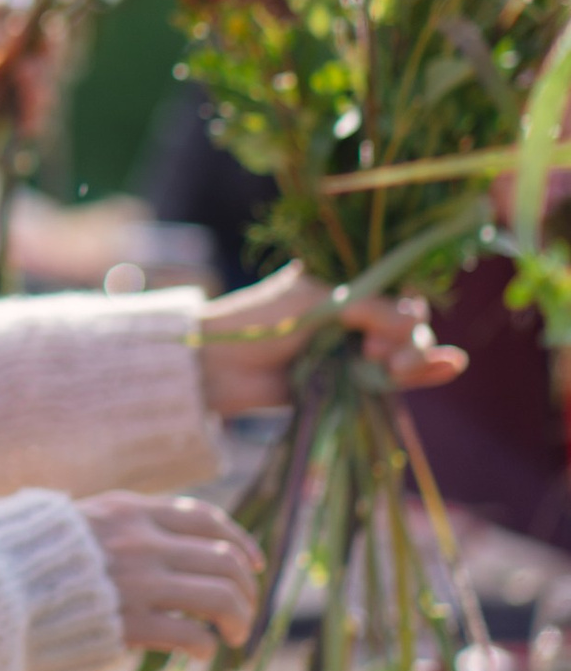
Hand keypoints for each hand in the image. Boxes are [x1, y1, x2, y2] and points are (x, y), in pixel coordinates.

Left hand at [0, 0, 58, 136]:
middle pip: (38, 53)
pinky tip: (28, 124)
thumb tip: (28, 37)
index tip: (46, 49)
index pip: (31, 17)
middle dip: (44, 68)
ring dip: (39, 95)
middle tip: (32, 81)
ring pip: (31, 84)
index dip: (45, 34)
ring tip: (33, 104)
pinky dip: (24, 117)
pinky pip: (13, 109)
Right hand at [76, 491, 262, 658]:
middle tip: (246, 608)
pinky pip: (192, 635)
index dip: (240, 542)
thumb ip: (125, 525)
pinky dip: (206, 647)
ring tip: (236, 634)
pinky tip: (199, 651)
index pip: (204, 518)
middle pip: (224, 560)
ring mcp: (138, 583)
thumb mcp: (81, 519)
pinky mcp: (129, 625)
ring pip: (221, 597)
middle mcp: (141, 543)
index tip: (254, 564)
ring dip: (240, 620)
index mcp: (129, 511)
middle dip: (247, 589)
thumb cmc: (37, 558)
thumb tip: (173, 540)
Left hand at [192, 264, 466, 418]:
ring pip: (405, 352)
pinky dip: (421, 375)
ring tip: (393, 368)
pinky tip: (449, 366)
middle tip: (376, 355)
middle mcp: (355, 317)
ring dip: (413, 360)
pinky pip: (392, 380)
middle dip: (407, 341)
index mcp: (345, 286)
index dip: (401, 311)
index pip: (397, 292)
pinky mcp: (350, 383)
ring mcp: (353, 350)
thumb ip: (370, 311)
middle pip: (407, 326)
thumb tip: (417, 320)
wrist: (220, 364)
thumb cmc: (261, 321)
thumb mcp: (318, 305)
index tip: (375, 330)